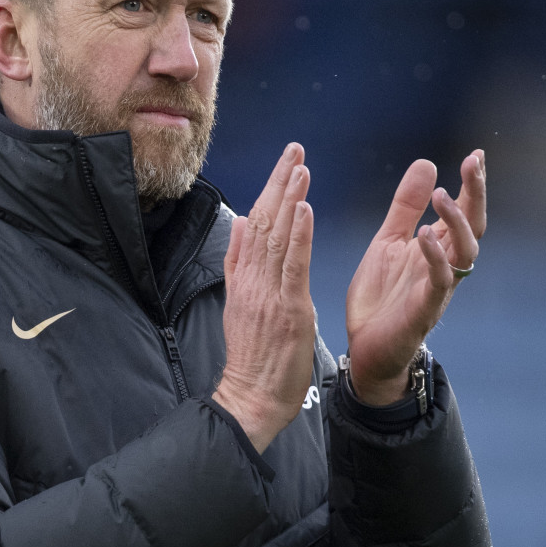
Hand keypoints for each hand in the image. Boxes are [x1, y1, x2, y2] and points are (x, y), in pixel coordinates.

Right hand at [213, 143, 316, 452]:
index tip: (284, 163)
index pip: (255, 224)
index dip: (269, 191)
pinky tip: (305, 209)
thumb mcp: (240, 306)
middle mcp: (253, 280)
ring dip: (290, 199)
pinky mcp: (288, 309)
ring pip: (278, 237)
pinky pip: (293, 265)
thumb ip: (240, 266)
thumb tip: (241, 226)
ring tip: (301, 167)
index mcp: (243, 279)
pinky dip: (299, 234)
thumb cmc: (253, 360)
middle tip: (295, 149)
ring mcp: (269, 293)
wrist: (250, 397)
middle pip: (264, 221)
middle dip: (280, 183)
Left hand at [345, 150, 486, 405]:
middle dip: (476, 195)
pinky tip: (425, 236)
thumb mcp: (388, 240)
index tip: (476, 153)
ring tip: (443, 195)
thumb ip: (406, 205)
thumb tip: (428, 163)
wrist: (364, 349)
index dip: (472, 184)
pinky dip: (436, 258)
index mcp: (436, 247)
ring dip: (456, 223)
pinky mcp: (424, 310)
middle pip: (473, 225)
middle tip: (473, 163)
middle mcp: (445, 265)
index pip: (463, 210)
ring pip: (464, 252)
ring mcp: (438, 288)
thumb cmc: (381, 296)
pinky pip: (439, 282)